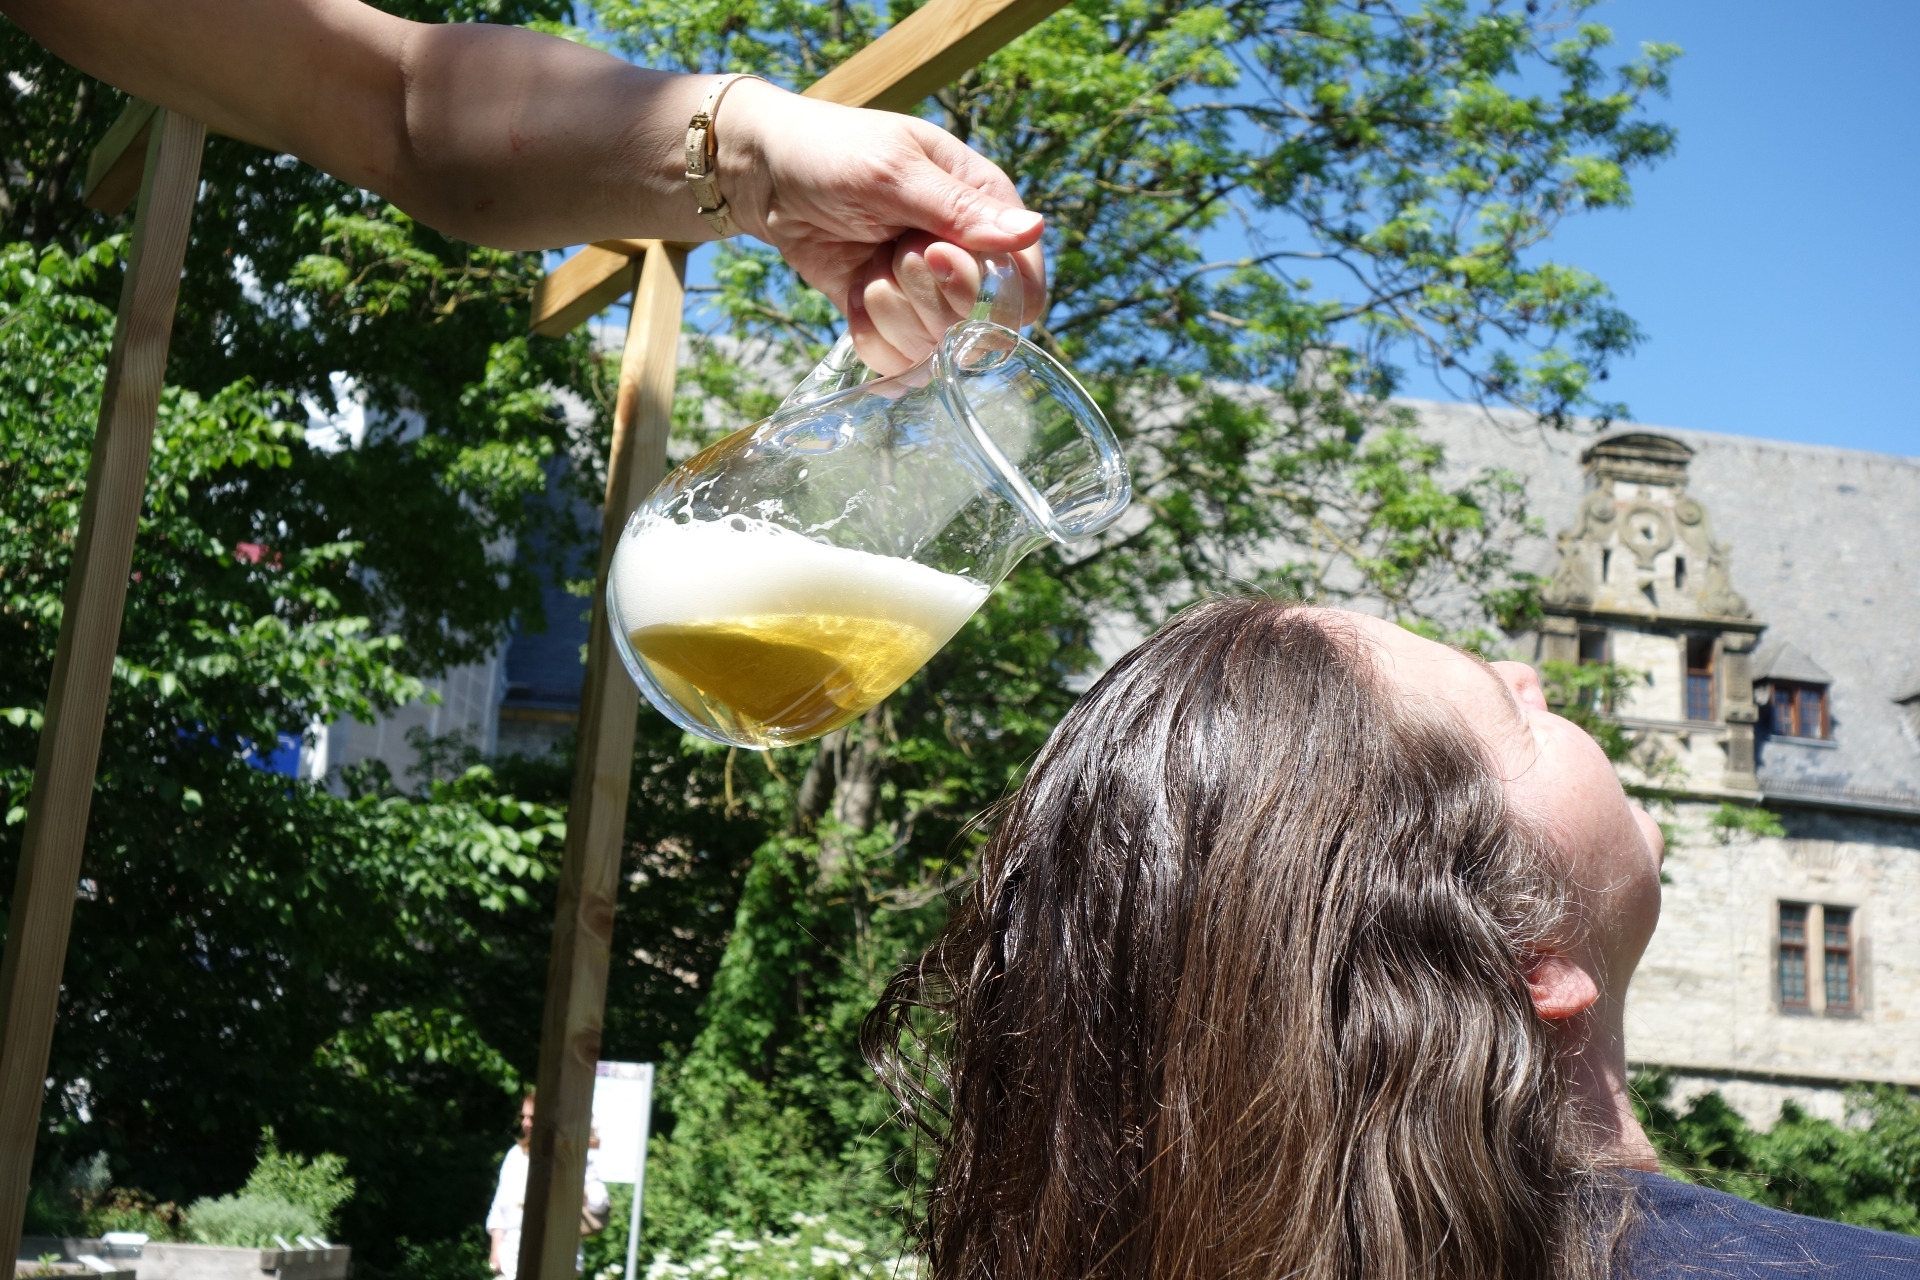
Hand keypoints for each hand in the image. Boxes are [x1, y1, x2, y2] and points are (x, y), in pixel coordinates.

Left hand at [719, 79, 1046, 374]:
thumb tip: (1034, 229)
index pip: (1024, 282)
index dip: (987, 289)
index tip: (935, 256)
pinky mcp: (892, 319)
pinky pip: (899, 361)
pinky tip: (855, 296)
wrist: (769, 176)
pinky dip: (871, 336)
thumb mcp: (894, 172)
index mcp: (986, 209)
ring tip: (867, 268)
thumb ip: (958, 209)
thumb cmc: (835, 152)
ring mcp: (928, 294)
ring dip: (891, 311)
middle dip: (925, 293)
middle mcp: (966, 258)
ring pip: (936, 346)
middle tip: (892, 250)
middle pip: (979, 324)